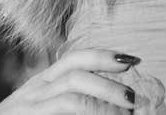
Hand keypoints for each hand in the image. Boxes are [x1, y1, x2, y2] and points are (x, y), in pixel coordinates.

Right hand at [0, 48, 140, 113]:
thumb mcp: (44, 102)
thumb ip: (71, 96)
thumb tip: (114, 100)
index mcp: (45, 79)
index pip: (77, 57)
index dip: (105, 55)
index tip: (133, 59)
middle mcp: (38, 88)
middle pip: (76, 72)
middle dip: (108, 81)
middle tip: (133, 96)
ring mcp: (32, 105)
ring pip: (70, 94)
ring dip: (101, 101)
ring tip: (124, 111)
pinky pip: (60, 113)